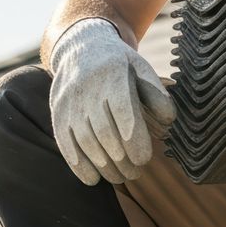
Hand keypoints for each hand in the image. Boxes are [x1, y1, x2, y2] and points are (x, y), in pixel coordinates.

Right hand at [47, 17, 177, 184]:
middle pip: (104, 131)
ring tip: (120, 177)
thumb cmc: (119, 64)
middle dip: (121, 158)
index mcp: (112, 72)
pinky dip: (78, 164)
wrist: (80, 47)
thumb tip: (168, 120)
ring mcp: (69, 101)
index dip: (134, 139)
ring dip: (103, 165)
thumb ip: (156, 93)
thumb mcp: (141, 69)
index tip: (144, 159)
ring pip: (85, 140)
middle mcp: (87, 87)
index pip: (122, 111)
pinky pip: (65, 142)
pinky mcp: (57, 113)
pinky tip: (93, 179)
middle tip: (135, 173)